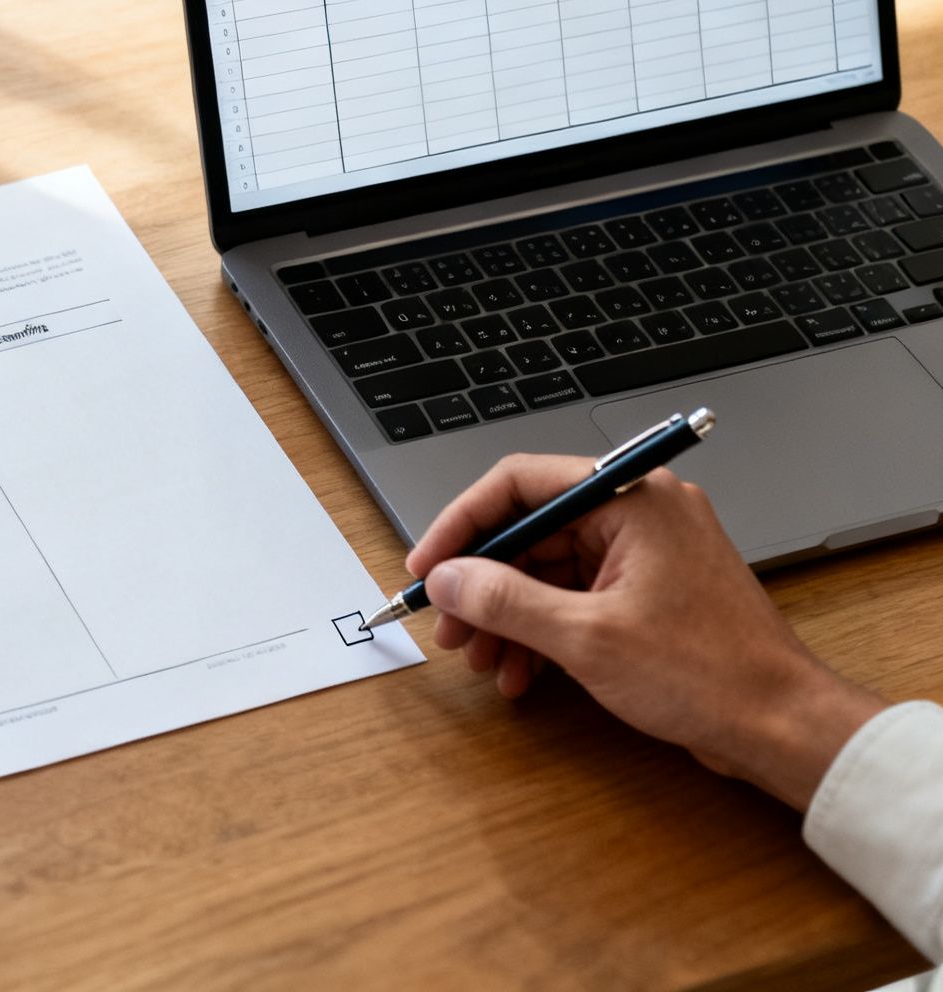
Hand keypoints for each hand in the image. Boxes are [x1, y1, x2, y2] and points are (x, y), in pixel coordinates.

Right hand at [407, 453, 886, 809]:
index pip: (521, 483)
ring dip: (505, 616)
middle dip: (481, 583)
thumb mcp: (586, 637)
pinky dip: (539, 632)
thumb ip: (504, 600)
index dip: (463, 524)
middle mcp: (639, 515)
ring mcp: (643, 555)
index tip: (429, 566)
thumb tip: (449, 580)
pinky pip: (572, 598)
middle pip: (530, 531)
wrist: (780, 726)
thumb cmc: (711, 674)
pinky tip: (520, 672)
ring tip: (480, 658)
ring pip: (546, 570)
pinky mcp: (645, 594)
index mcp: (634, 499)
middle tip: (448, 624)